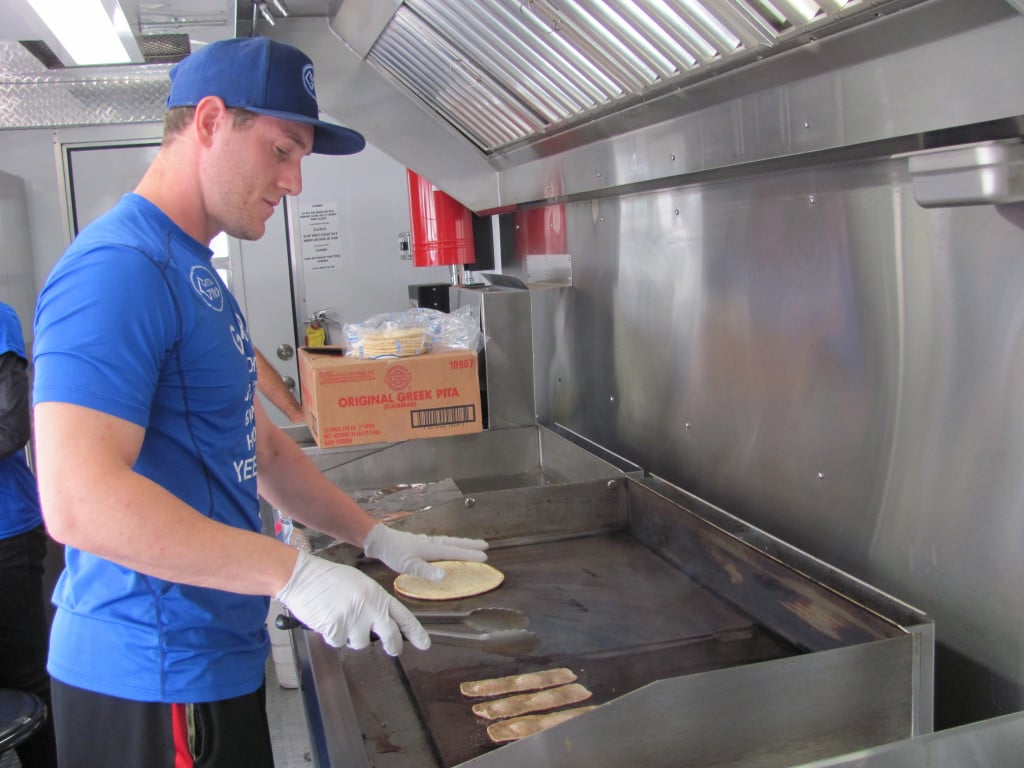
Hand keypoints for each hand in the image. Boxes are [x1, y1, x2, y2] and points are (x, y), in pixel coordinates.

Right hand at [276, 551, 429, 654]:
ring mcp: (354, 617)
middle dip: (393, 646)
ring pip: (360, 643)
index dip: (415, 632)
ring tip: (338, 618)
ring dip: (350, 636)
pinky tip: (325, 619)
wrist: (302, 576)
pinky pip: (338, 642)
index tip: (425, 644)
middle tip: (393, 649)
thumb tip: (380, 625)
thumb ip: (372, 603)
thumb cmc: (327, 580)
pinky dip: (331, 635)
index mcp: (376, 594)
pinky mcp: (337, 627)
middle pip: (390, 635)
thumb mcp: (358, 585)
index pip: (402, 615)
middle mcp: (369, 606)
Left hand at [364, 524, 488, 581]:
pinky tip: (448, 546)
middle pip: (455, 543)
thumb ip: (426, 571)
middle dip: (470, 545)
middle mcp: (432, 543)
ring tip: (473, 544)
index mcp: (432, 549)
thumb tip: (444, 576)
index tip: (485, 557)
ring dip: (462, 543)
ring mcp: (427, 542)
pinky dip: (451, 543)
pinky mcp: (421, 542)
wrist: (380, 540)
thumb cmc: (393, 553)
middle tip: (485, 545)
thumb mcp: (408, 565)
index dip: (470, 555)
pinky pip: (443, 542)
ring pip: (450, 541)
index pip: (455, 553)